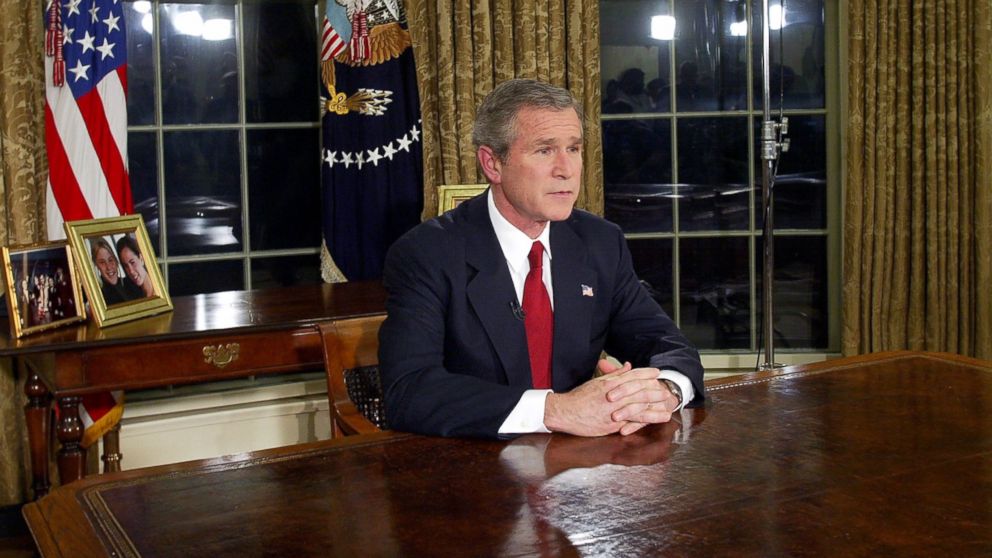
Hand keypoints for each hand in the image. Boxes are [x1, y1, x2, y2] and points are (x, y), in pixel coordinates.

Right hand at [544, 362, 677, 436]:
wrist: (565, 412)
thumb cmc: (578, 398)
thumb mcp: (596, 382)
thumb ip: (614, 375)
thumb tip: (627, 366)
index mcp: (609, 383)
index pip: (632, 375)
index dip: (646, 373)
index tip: (656, 372)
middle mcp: (613, 394)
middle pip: (639, 389)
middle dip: (655, 389)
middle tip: (667, 390)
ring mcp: (613, 409)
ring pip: (639, 405)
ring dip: (655, 406)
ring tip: (667, 406)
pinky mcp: (612, 422)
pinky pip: (632, 420)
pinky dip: (646, 420)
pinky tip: (655, 420)